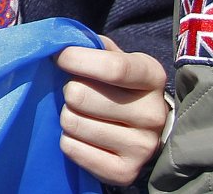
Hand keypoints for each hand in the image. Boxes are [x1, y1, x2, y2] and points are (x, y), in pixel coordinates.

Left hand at [55, 35, 168, 185]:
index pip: (112, 67)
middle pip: (80, 95)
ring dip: (66, 116)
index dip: (75, 59)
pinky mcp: (126, 172)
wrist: (140, 129)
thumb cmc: (115, 84)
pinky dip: (68, 141)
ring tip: (82, 115)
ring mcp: (143, 147)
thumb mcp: (111, 56)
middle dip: (68, 91)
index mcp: (151, 76)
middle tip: (77, 94)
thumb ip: (89, 45)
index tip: (59, 58)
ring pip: (72, 122)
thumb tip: (58, 41)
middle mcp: (154, 113)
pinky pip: (72, 148)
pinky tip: (83, 137)